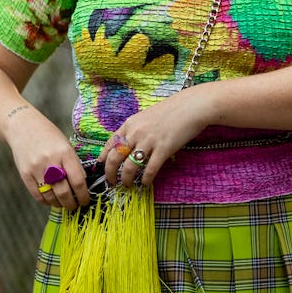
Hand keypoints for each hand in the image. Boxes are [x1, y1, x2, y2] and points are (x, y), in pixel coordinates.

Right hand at [6, 109, 90, 209]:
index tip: (85, 200)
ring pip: (50, 196)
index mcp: (65, 153)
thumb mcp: (66, 145)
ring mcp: (36, 169)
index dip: (83, 195)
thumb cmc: (48, 136)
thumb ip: (73, 164)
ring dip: (59, 204)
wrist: (23, 127)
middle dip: (71, 204)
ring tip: (63, 203)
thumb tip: (82, 185)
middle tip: (75, 206)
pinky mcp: (25, 174)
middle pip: (64, 192)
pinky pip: (37, 195)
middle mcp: (50, 161)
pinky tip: (51, 200)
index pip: (78, 181)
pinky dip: (46, 201)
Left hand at [98, 87, 212, 187]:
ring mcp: (149, 141)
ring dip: (126, 179)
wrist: (190, 106)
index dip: (103, 159)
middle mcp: (136, 133)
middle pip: (115, 158)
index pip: (110, 144)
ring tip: (128, 185)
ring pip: (130, 167)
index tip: (101, 169)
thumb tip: (128, 146)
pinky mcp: (163, 149)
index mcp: (129, 124)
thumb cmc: (170, 111)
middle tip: (111, 182)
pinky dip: (146, 179)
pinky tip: (146, 183)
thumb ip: (135, 130)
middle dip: (110, 174)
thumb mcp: (146, 117)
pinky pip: (150, 169)